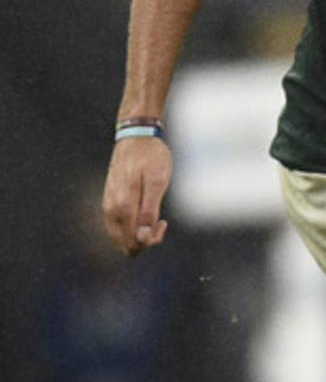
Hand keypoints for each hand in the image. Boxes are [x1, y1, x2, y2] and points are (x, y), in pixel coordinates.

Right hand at [102, 137, 173, 255]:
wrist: (135, 137)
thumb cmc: (151, 158)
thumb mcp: (157, 183)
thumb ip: (149, 212)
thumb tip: (142, 238)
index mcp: (123, 207)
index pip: (132, 242)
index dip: (150, 241)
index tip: (163, 223)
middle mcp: (111, 209)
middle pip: (124, 244)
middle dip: (144, 241)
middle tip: (160, 222)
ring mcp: (108, 205)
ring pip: (120, 236)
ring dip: (139, 234)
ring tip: (156, 217)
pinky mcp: (109, 200)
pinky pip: (117, 225)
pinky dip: (132, 226)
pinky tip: (146, 213)